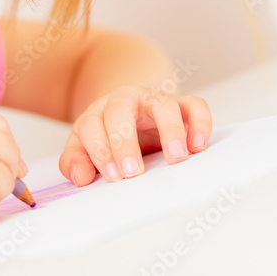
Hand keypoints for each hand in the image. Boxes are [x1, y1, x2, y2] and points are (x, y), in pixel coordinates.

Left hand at [58, 85, 211, 185]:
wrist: (132, 112)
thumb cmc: (109, 134)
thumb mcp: (85, 146)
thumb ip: (76, 160)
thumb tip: (79, 176)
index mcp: (99, 112)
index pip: (90, 124)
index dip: (98, 149)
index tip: (112, 175)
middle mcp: (125, 100)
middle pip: (120, 111)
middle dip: (125, 142)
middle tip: (133, 172)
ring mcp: (154, 100)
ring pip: (162, 105)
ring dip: (170, 130)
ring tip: (176, 158)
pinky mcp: (182, 104)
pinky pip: (195, 105)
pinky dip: (200, 123)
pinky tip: (198, 146)